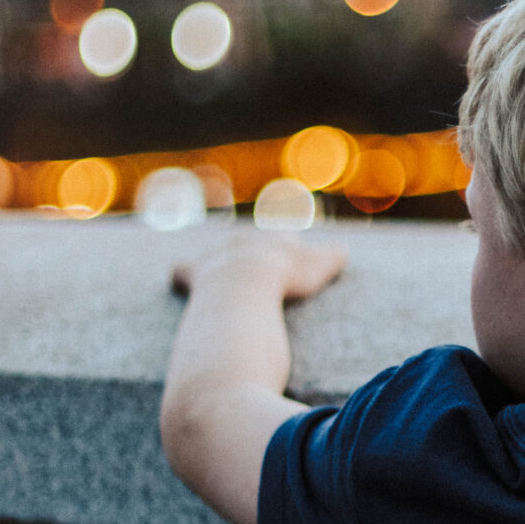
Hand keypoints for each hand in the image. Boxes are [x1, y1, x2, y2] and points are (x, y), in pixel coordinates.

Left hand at [171, 229, 347, 302]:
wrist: (245, 283)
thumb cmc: (285, 276)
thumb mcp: (318, 267)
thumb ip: (332, 258)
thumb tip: (342, 251)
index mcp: (271, 239)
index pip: (283, 240)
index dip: (288, 251)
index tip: (291, 261)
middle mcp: (242, 241)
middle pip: (248, 242)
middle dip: (252, 251)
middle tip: (258, 268)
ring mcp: (215, 256)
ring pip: (216, 253)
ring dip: (218, 262)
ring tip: (222, 274)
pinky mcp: (193, 273)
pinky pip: (183, 271)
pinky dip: (184, 276)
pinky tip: (182, 281)